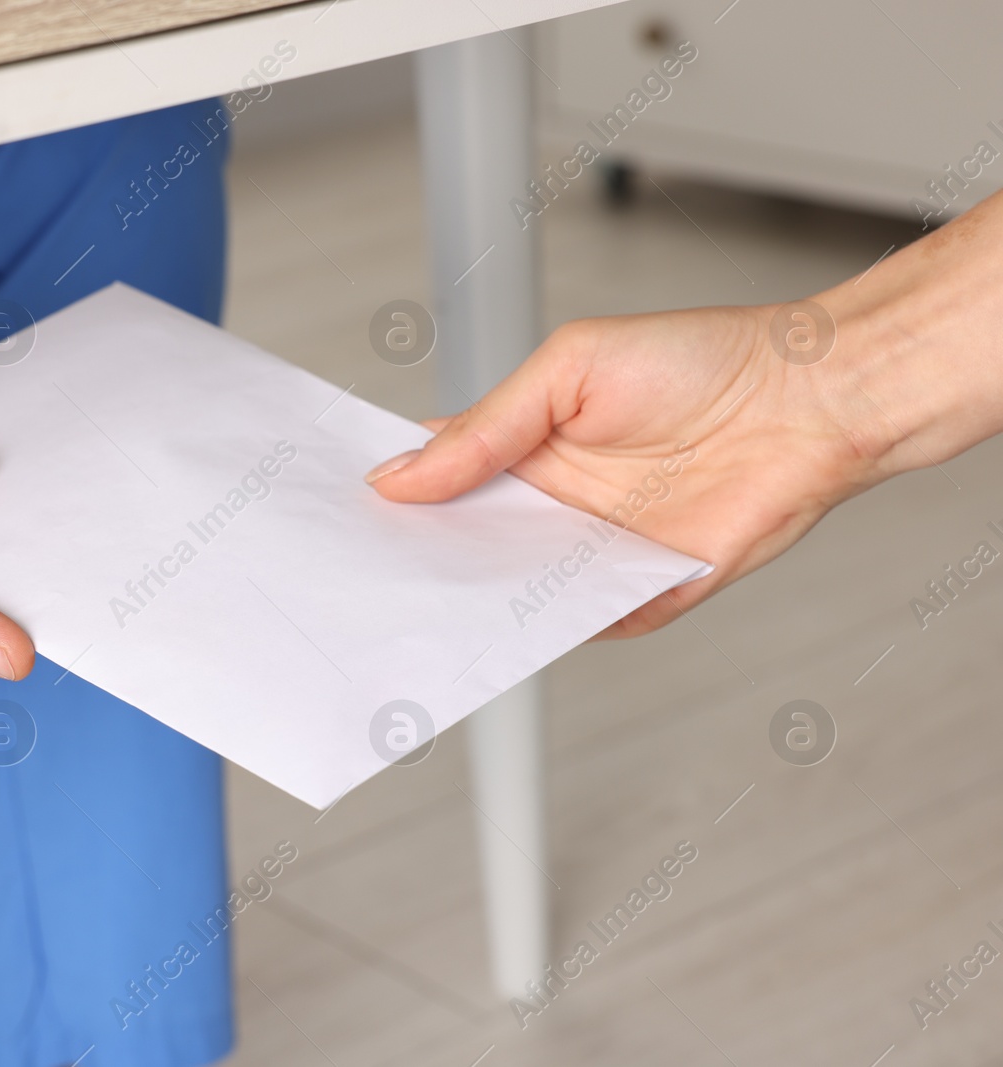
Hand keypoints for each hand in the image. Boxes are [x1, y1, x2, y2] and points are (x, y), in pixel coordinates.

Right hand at [363, 304, 889, 636]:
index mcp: (522, 444)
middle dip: (415, 559)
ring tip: (418, 605)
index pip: (438, 477)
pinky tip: (504, 626)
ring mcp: (592, 553)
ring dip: (469, 601)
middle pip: (463, 544)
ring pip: (511, 592)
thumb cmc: (700, 361)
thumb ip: (487, 428)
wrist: (809, 400)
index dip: (391, 495)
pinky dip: (541, 632)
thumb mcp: (569, 370)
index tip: (343, 511)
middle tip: (362, 573)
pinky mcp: (639, 594)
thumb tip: (402, 475)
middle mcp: (551, 504)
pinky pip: (578, 625)